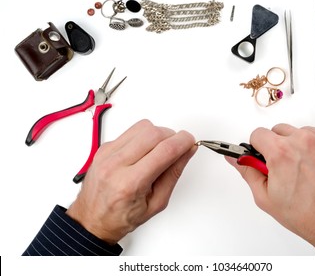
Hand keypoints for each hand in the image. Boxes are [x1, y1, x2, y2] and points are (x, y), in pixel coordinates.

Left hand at [66, 119, 196, 244]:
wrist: (92, 219)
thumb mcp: (157, 203)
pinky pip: (131, 131)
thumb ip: (173, 174)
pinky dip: (144, 137)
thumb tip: (187, 151)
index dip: (183, 142)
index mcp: (130, 183)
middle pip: (153, 133)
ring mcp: (107, 154)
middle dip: (172, 136)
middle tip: (177, 148)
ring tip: (159, 151)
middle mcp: (115, 165)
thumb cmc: (121, 216)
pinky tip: (144, 151)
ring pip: (142, 126)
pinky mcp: (104, 147)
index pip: (164, 151)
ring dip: (158, 134)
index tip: (190, 142)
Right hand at [226, 124, 314, 254]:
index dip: (257, 147)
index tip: (262, 155)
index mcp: (281, 153)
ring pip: (301, 131)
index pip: (258, 133)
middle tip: (283, 166)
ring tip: (302, 168)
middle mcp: (304, 142)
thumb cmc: (306, 215)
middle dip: (277, 145)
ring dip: (298, 145)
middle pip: (279, 130)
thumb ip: (247, 171)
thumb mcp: (265, 197)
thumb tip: (234, 159)